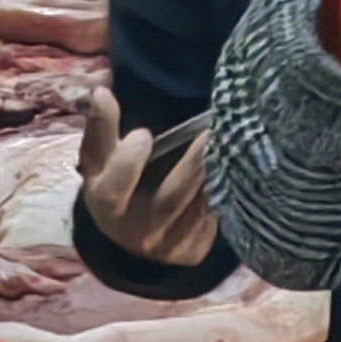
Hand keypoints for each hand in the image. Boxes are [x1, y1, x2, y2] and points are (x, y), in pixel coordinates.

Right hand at [77, 84, 217, 268]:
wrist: (134, 234)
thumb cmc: (117, 183)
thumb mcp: (101, 160)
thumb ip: (101, 127)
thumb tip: (101, 92)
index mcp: (107, 205)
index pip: (114, 189)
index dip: (128, 162)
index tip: (144, 134)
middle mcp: (136, 232)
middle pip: (168, 200)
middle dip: (191, 164)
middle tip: (210, 132)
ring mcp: (168, 244)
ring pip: (197, 207)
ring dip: (215, 174)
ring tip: (230, 142)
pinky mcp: (195, 249)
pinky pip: (215, 218)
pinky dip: (227, 191)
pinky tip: (239, 166)